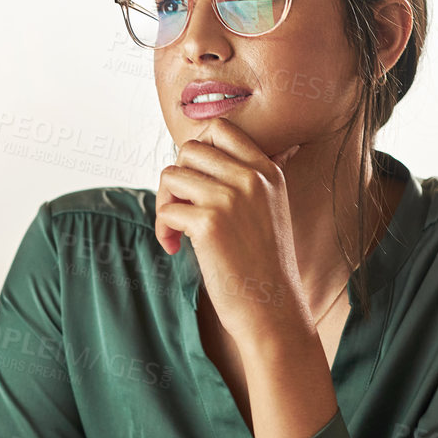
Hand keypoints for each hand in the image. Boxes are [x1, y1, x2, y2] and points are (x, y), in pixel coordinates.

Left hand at [154, 119, 306, 353]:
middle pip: (188, 150)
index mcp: (267, 171)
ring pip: (171, 176)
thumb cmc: (265, 264)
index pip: (220, 129)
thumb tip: (265, 147)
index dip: (196, 151)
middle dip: (176, 178)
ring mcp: (230, 198)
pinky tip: (177, 249)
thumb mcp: (273, 208)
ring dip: (165, 203)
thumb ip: (258, 177)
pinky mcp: (209, 224)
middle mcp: (250, 178)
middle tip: (181, 209)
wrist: (273, 308)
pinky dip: (164, 231)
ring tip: (177, 231)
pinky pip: (166, 210)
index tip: (195, 182)